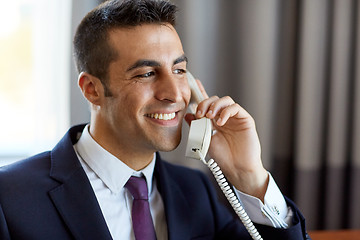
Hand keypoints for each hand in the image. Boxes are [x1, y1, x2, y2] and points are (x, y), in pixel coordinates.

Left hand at [185, 80, 268, 200]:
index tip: (193, 83)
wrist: (237, 169)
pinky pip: (235, 108)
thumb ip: (197, 127)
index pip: (207, 103)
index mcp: (214, 121)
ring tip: (209, 117)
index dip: (201, 92)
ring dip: (215, 105)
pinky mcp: (245, 120)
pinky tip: (220, 121)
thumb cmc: (223, 158)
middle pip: (214, 100)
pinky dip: (226, 112)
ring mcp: (235, 118)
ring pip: (225, 100)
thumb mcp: (205, 141)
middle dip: (205, 103)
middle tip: (199, 114)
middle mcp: (225, 117)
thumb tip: (188, 115)